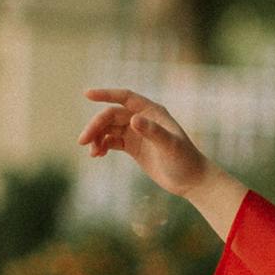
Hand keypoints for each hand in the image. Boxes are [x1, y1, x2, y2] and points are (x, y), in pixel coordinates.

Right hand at [78, 88, 213, 199]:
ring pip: (109, 128)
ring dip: (97, 137)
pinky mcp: (133, 147)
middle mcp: (143, 119)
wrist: (191, 180)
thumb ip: (152, 132)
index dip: (106, 94)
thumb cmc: (185, 160)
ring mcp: (137, 132)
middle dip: (95, 125)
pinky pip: (111, 141)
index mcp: (152, 111)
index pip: (125, 97)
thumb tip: (132, 119)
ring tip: (93, 153)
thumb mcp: (170, 146)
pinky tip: (97, 155)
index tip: (87, 94)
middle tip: (82, 141)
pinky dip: (102, 145)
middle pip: (111, 115)